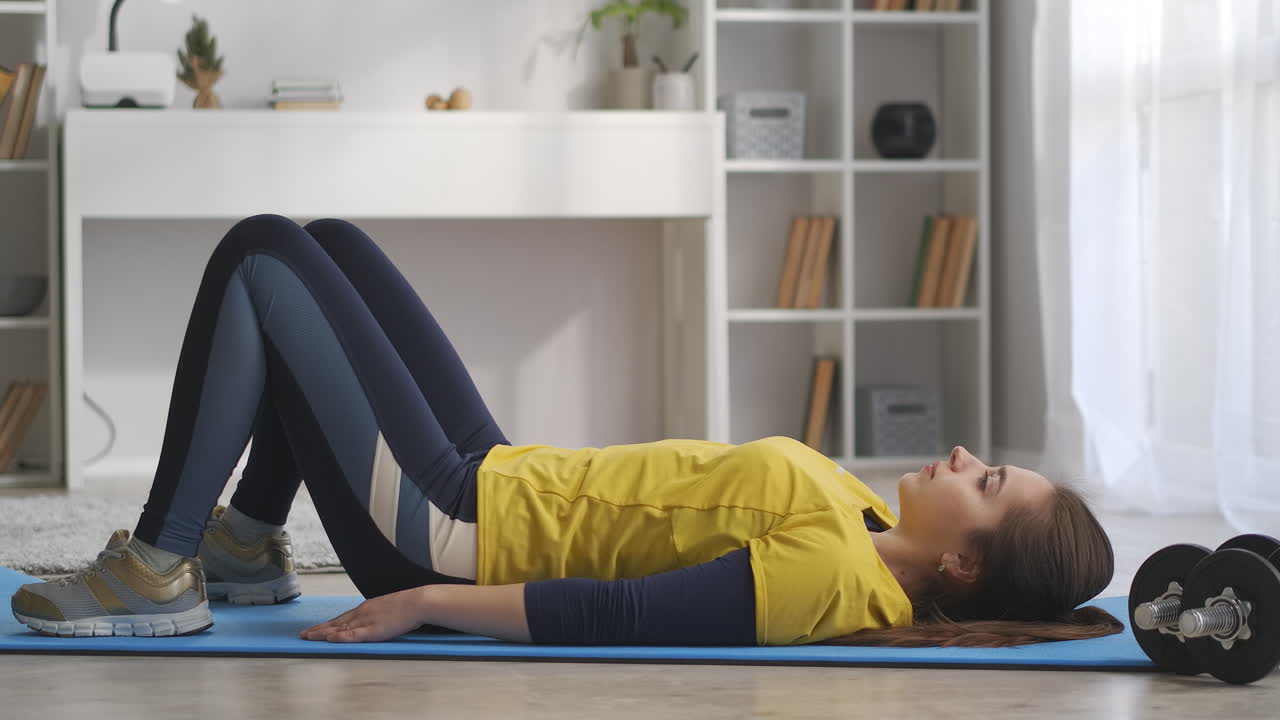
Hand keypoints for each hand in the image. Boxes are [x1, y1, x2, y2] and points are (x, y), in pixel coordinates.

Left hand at [299, 586, 427, 642]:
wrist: (418, 602)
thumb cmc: (407, 606)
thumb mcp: (388, 609)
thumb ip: (378, 615)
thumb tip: (374, 621)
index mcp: (366, 609)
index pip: (342, 619)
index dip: (327, 625)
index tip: (315, 629)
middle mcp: (362, 613)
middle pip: (336, 623)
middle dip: (319, 629)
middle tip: (303, 635)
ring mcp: (366, 621)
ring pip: (340, 629)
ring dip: (323, 633)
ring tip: (308, 637)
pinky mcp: (373, 630)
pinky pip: (353, 635)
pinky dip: (340, 637)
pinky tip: (329, 639)